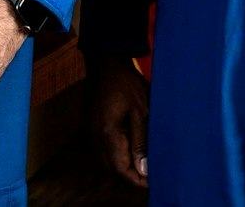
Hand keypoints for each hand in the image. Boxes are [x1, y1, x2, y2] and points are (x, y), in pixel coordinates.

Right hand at [88, 53, 149, 187]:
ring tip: (144, 165)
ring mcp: (91, 131)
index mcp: (108, 135)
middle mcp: (96, 137)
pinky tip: (131, 150)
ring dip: (123, 166)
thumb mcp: (141, 111)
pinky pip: (103, 149)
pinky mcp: (92, 126)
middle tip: (151, 177)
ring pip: (106, 161)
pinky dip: (116, 155)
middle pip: (112, 169)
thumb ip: (141, 142)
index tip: (152, 183)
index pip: (121, 170)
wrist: (106, 61)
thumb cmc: (126, 83)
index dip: (136, 180)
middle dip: (131, 176)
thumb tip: (143, 169)